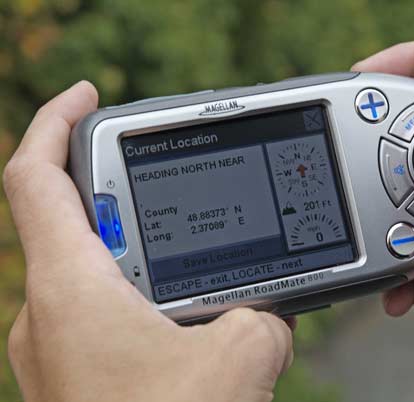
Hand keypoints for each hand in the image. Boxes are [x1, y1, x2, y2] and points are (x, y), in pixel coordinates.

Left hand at [4, 82, 292, 401]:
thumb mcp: (241, 359)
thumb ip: (262, 316)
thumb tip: (264, 314)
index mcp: (70, 288)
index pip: (34, 176)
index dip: (56, 121)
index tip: (86, 95)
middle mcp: (48, 313)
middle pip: (77, 223)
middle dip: (133, 208)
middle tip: (180, 213)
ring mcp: (57, 349)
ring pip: (99, 276)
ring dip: (149, 266)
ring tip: (200, 286)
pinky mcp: (77, 377)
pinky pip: (106, 317)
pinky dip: (147, 307)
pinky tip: (191, 332)